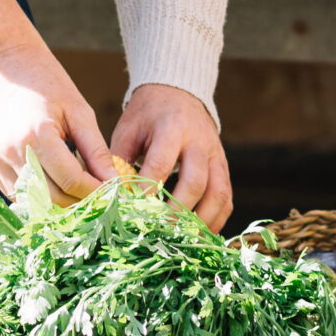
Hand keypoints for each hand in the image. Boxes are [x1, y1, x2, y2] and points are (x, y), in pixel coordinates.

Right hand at [0, 0, 113, 204]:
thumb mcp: (80, 112)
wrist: (10, 66)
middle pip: (52, 198)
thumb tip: (114, 183)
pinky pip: (18, 193)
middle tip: (101, 198)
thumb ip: (96, 151)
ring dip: (60, 201)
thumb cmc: (50, 84)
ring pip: (34, 201)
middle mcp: (13, 151)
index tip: (115, 193)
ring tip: (80, 191)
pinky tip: (56, 183)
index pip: (71, 181)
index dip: (97, 193)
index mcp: (37, 135)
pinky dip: (39, 195)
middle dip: (80, 203)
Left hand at [112, 83, 231, 229]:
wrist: (178, 93)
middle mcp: (199, 142)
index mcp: (171, 128)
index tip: (134, 211)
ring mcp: (216, 155)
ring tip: (184, 241)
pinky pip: (227, 197)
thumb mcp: (128, 130)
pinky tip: (201, 235)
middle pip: (195, 181)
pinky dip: (216, 219)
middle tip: (160, 232)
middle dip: (178, 211)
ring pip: (218, 192)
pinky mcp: (223, 166)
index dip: (148, 190)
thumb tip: (108, 197)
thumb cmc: (147, 116)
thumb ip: (118, 161)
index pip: (161, 163)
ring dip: (201, 220)